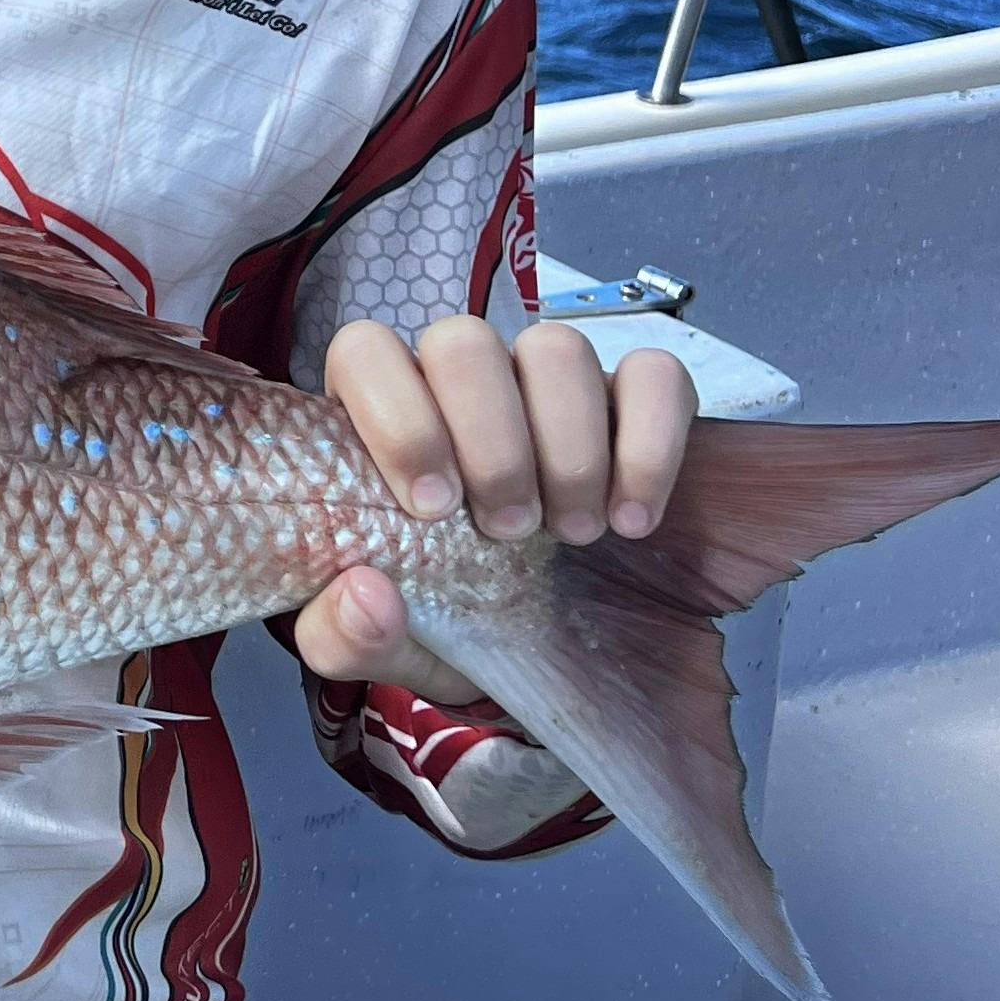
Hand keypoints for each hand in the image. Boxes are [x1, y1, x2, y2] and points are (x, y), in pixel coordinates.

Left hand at [293, 314, 695, 705]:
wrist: (561, 657)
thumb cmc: (452, 624)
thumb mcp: (391, 648)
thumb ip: (345, 635)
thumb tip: (364, 594)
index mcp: (382, 418)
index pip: (366, 352)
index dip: (398, 417)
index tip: (434, 506)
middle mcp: (462, 384)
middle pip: (466, 343)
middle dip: (492, 442)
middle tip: (512, 531)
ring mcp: (550, 384)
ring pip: (556, 349)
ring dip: (570, 447)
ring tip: (576, 533)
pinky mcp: (635, 402)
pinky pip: (655, 376)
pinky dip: (652, 443)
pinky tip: (635, 518)